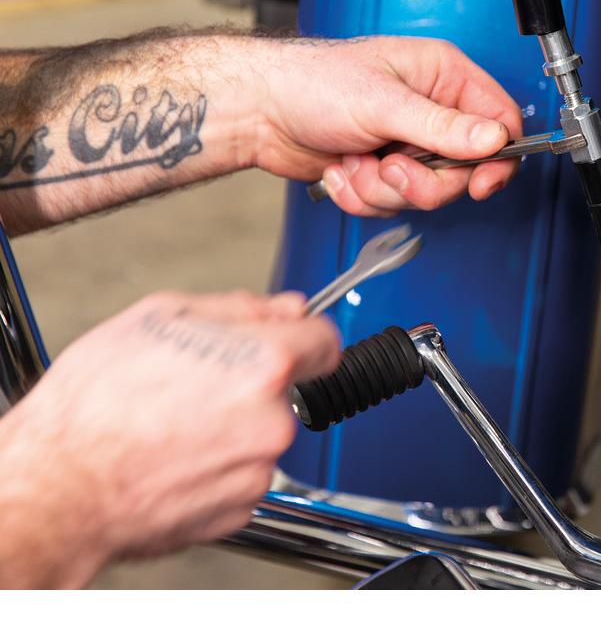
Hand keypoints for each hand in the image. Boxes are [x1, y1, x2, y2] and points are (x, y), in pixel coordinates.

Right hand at [0, 290, 339, 586]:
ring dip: (231, 428)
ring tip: (172, 424)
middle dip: (251, 384)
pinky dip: (216, 467)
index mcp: (262, 365)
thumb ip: (238, 308)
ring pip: (261, 435)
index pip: (325, 340)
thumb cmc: (92, 408)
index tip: (288, 340)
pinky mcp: (240, 509)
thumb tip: (284, 308)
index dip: (303, 335)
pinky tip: (173, 457)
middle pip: (287, 390)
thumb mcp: (158, 319)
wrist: (56, 489)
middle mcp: (271, 420)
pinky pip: (242, 475)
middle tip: (194, 386)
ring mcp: (257, 470)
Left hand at [240, 35, 524, 215]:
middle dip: (421, 181)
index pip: (499, 121)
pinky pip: (395, 203)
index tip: (479, 184)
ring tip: (355, 163)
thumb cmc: (310, 83)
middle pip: (464, 170)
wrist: (258, 112)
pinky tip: (342, 170)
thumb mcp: (382, 103)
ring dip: (384, 189)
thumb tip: (493, 138)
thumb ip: (442, 126)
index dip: (495, 158)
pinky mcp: (385, 169)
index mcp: (443, 76)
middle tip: (390, 169)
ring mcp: (408, 143)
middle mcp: (431, 110)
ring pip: (428, 192)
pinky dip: (363, 196)